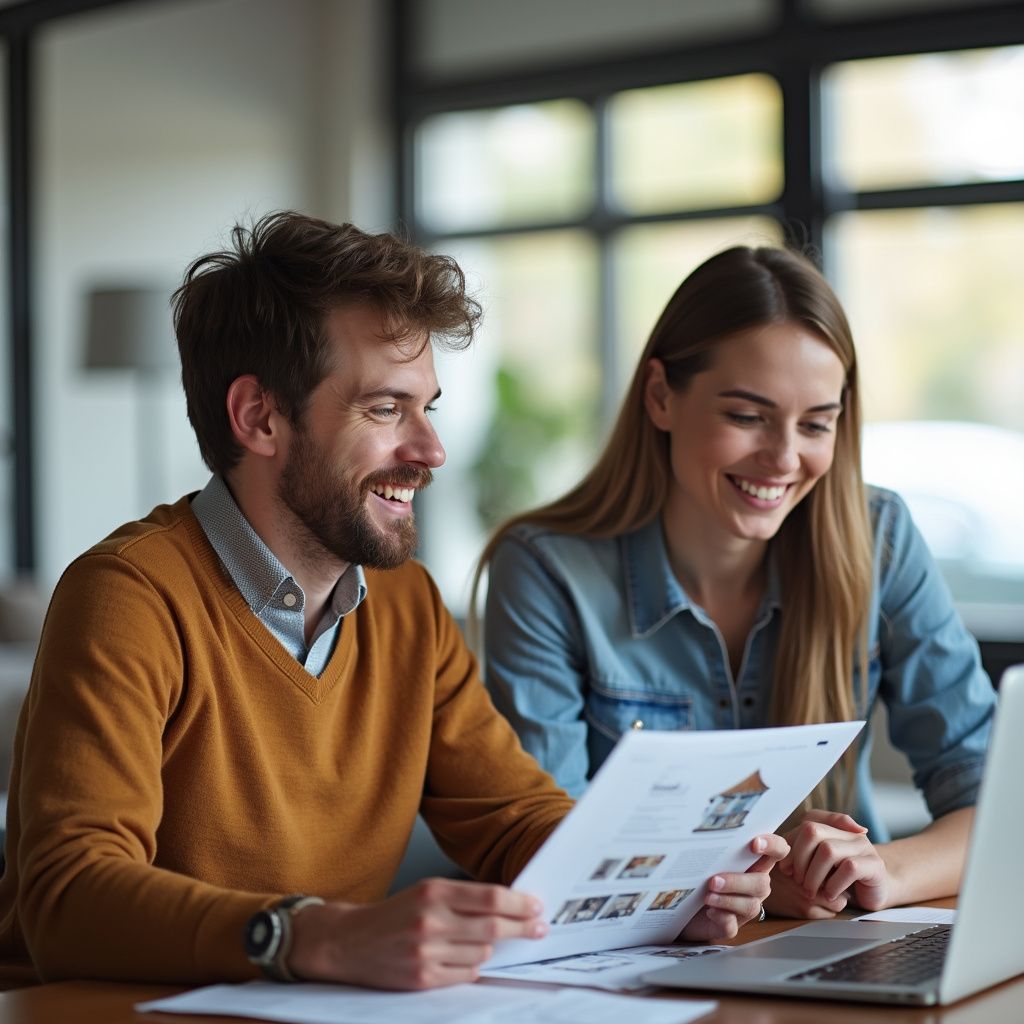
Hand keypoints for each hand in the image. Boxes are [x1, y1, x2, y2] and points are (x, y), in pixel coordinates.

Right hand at [287, 878, 546, 989]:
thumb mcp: (427, 891)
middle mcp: (431, 921)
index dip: (519, 903)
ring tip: (480, 940)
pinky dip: (472, 965)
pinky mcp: (422, 979)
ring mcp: (427, 952)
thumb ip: (464, 898)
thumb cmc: (395, 914)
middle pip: (493, 926)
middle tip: (539, 927)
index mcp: (434, 891)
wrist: (350, 941)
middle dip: (522, 927)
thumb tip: (510, 904)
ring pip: (482, 952)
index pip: (490, 897)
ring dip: (490, 947)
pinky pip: (466, 974)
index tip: (537, 906)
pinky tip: (463, 956)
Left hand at [679, 833, 789, 940]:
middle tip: (713, 880)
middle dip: (738, 881)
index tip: (754, 844)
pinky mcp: (729, 926)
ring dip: (728, 899)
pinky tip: (710, 911)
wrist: (677, 905)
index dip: (773, 845)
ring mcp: (743, 908)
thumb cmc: (696, 874)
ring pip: (750, 905)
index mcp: (753, 864)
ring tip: (707, 896)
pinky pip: (732, 925)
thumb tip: (701, 825)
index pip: (777, 851)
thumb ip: (714, 844)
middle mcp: (753, 886)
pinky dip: (722, 917)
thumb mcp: (707, 856)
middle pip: (762, 883)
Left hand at [767, 810, 890, 918]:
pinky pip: (849, 867)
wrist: (872, 891)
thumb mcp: (811, 862)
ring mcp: (862, 846)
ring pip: (828, 850)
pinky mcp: (874, 865)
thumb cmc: (835, 876)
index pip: (803, 824)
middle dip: (800, 860)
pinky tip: (831, 895)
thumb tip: (759, 844)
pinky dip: (834, 884)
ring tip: (812, 891)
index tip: (786, 869)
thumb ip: (791, 850)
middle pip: (812, 831)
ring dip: (814, 875)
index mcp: (830, 826)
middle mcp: (846, 831)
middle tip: (799, 882)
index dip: (791, 846)